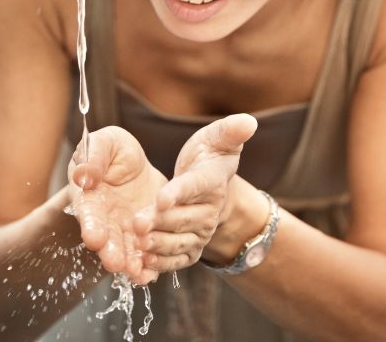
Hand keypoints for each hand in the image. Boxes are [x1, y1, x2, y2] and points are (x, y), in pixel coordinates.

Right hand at [69, 126, 167, 284]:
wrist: (136, 164)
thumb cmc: (114, 150)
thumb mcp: (106, 143)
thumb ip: (93, 157)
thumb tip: (82, 175)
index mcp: (89, 196)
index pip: (88, 212)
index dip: (91, 225)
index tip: (94, 238)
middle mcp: (104, 218)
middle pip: (105, 237)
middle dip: (110, 250)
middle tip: (115, 263)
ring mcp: (123, 229)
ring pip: (124, 249)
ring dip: (128, 262)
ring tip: (135, 272)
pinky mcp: (142, 235)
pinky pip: (144, 253)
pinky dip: (146, 265)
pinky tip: (151, 274)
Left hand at [133, 113, 257, 271]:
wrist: (208, 185)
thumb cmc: (208, 157)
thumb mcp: (217, 139)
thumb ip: (230, 131)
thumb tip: (249, 121)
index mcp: (211, 181)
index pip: (195, 186)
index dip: (179, 192)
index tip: (161, 197)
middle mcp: (209, 210)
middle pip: (183, 218)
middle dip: (160, 222)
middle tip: (137, 224)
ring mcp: (201, 231)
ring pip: (180, 241)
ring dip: (159, 245)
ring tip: (139, 243)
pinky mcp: (192, 247)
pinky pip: (179, 259)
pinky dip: (162, 264)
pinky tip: (144, 264)